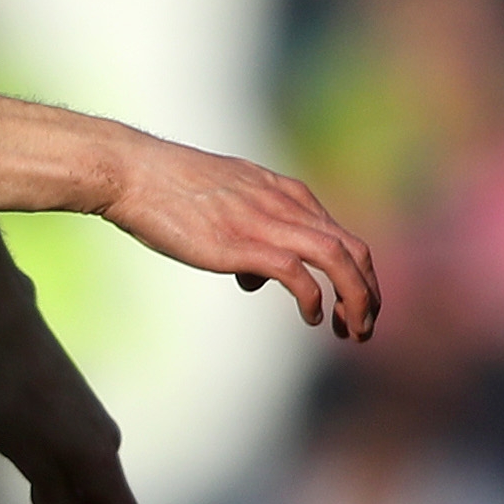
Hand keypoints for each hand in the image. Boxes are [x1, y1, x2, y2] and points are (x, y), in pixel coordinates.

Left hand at [0, 325, 151, 503]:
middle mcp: (105, 452)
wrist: (14, 339)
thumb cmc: (15, 402)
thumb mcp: (30, 460)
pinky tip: (44, 499)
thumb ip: (57, 501)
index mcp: (99, 466)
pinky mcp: (79, 423)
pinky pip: (79, 472)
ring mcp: (93, 436)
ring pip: (89, 494)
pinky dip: (66, 496)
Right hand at [100, 139, 381, 339]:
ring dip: (355, 299)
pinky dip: (313, 298)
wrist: (135, 173)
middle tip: (364, 326)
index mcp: (285, 193)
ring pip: (338, 259)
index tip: (351, 305)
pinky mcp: (243, 243)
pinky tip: (311, 317)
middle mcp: (286, 205)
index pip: (342, 235)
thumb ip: (251, 233)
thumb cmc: (170, 190)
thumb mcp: (225, 205)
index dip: (357, 275)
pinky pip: (298, 273)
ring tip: (352, 330)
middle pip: (353, 249)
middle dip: (368, 291)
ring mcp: (266, 222)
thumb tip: (255, 278)